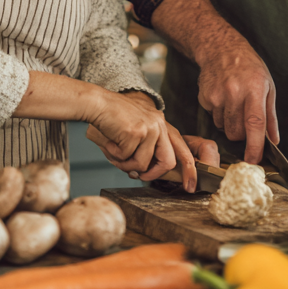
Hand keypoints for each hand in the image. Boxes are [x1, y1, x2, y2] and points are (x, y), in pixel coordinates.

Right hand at [87, 92, 218, 190]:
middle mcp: (159, 125)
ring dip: (125, 164)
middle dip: (152, 174)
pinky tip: (110, 142)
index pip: (181, 149)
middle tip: (137, 176)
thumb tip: (139, 173)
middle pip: (168, 161)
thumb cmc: (112, 120)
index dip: (189, 169)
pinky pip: (126, 157)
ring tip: (114, 151)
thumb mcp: (134, 134)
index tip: (190, 186)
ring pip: (142, 163)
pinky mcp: (137, 131)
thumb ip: (141, 152)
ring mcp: (149, 127)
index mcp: (161, 125)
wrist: (97, 102)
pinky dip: (114, 154)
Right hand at [196, 34, 278, 164]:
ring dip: (230, 124)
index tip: (254, 161)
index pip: (255, 124)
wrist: (221, 48)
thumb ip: (270, 116)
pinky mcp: (204, 98)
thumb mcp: (268, 86)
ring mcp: (216, 96)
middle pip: (236, 133)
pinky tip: (223, 98)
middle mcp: (234, 93)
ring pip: (224, 128)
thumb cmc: (249, 67)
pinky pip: (213, 119)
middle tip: (246, 120)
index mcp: (254, 90)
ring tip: (234, 104)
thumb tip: (274, 141)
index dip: (255, 146)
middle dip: (242, 135)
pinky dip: (219, 115)